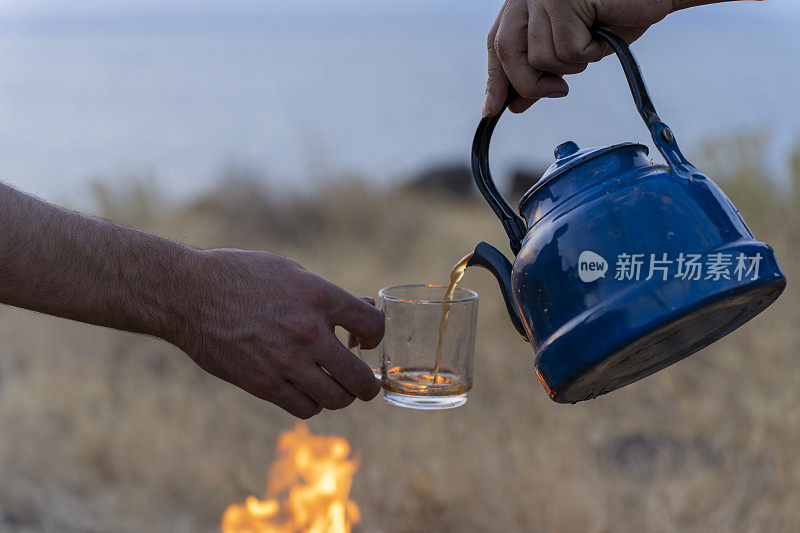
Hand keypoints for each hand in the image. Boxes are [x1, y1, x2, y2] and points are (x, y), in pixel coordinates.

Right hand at [169, 248, 383, 418]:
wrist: (188, 293)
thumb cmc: (239, 276)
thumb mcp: (290, 271)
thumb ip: (327, 294)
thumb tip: (362, 310)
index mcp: (319, 297)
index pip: (373, 327)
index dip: (376, 336)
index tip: (365, 341)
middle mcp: (308, 331)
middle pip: (360, 378)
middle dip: (367, 384)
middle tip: (364, 385)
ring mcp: (286, 362)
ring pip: (336, 399)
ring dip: (339, 396)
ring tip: (332, 387)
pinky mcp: (263, 384)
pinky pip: (304, 408)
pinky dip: (310, 404)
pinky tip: (304, 391)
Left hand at [483, 0, 672, 116]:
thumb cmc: (620, 13)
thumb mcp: (572, 49)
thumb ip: (540, 72)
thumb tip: (513, 104)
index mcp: (526, 2)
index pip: (496, 43)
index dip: (495, 78)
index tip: (492, 108)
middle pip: (508, 52)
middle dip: (530, 82)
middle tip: (557, 91)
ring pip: (540, 56)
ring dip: (573, 61)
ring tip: (594, 37)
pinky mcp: (563, 0)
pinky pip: (568, 49)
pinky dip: (590, 51)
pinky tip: (605, 29)